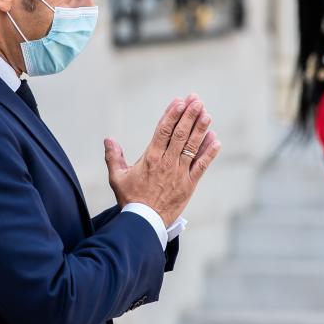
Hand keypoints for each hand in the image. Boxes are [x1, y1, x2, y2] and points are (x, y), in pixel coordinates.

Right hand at [103, 94, 220, 226]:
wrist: (144, 223)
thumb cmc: (130, 199)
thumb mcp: (117, 178)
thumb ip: (113, 157)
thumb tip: (108, 139)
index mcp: (150, 158)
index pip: (163, 131)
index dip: (172, 115)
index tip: (179, 101)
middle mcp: (166, 162)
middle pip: (180, 134)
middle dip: (189, 116)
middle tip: (197, 100)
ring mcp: (179, 173)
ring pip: (192, 147)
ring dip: (200, 129)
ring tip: (207, 114)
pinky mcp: (189, 184)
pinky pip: (202, 166)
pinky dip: (209, 153)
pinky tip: (215, 140)